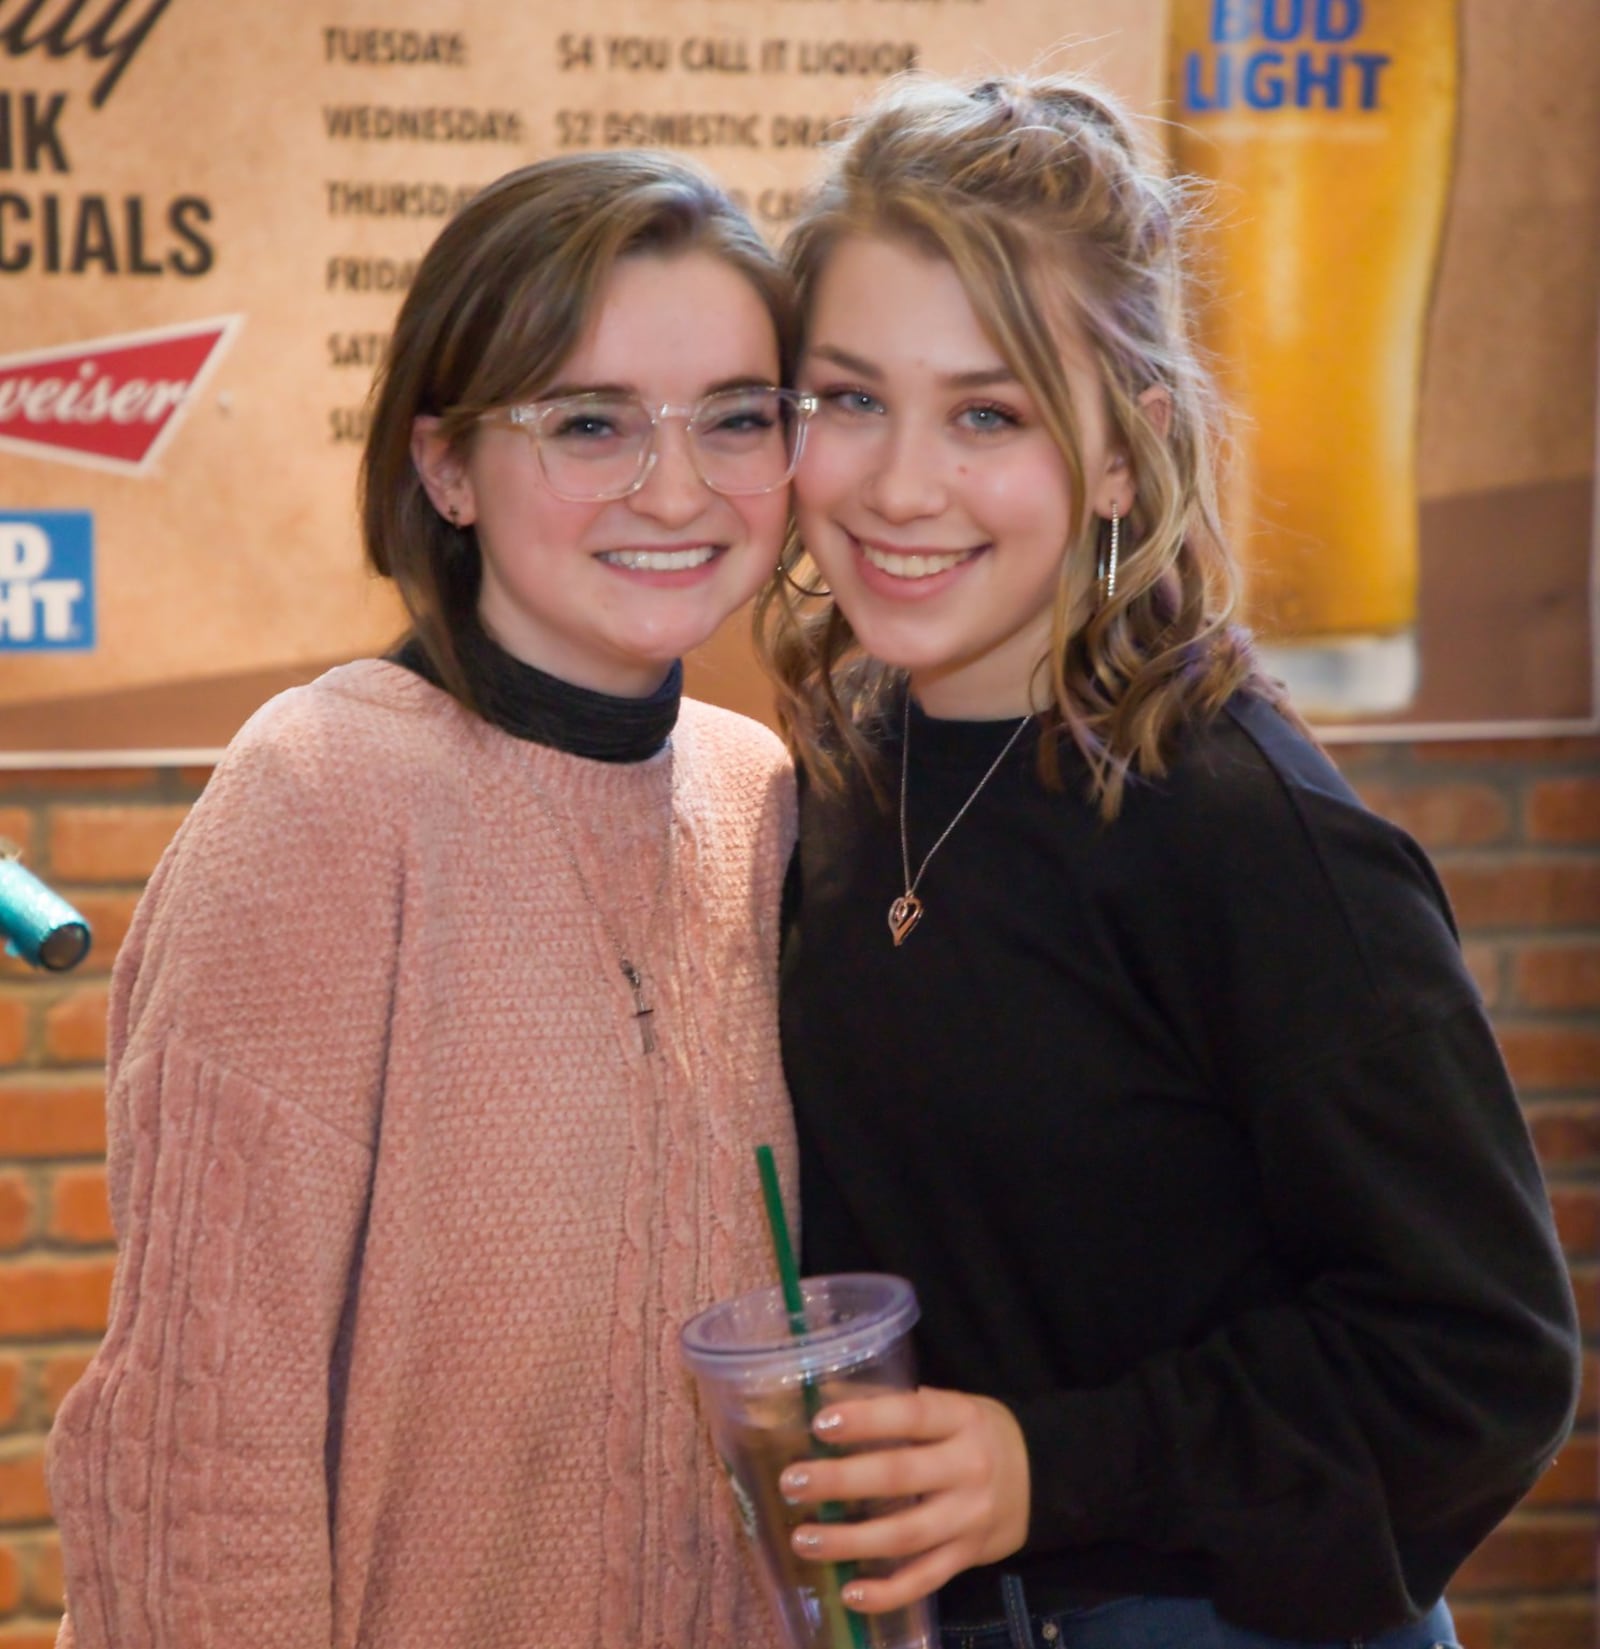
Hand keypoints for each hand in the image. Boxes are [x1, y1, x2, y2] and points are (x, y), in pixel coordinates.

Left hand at [776, 1386, 1030, 1613]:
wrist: (1043, 1477)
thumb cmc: (978, 1433)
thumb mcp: (951, 1406)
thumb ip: (897, 1405)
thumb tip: (827, 1397)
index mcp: (961, 1419)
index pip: (912, 1415)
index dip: (867, 1419)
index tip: (820, 1425)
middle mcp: (968, 1468)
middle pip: (900, 1477)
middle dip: (842, 1481)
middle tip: (793, 1482)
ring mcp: (969, 1518)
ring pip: (905, 1536)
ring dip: (850, 1541)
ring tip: (804, 1539)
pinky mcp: (968, 1557)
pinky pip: (925, 1579)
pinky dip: (888, 1592)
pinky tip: (850, 1592)